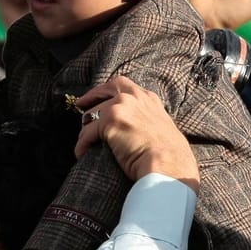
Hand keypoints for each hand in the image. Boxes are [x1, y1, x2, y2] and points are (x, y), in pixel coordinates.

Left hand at [74, 76, 198, 186]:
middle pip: (102, 93)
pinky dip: (82, 145)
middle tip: (80, 109)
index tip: (94, 97)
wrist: (168, 165)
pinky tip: (81, 154)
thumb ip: (148, 119)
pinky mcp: (108, 122)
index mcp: (147, 98)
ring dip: (85, 129)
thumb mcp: (162, 126)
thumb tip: (138, 129)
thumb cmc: (170, 155)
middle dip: (89, 100)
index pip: (120, 84)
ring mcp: (120, 107)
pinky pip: (86, 134)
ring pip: (91, 115)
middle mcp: (133, 97)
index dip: (104, 91)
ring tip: (85, 142)